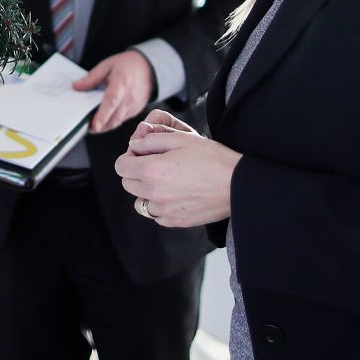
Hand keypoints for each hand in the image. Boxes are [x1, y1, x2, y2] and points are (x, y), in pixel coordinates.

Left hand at [73, 50, 155, 132]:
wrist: (149, 68)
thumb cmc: (127, 65)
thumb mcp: (107, 65)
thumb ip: (92, 77)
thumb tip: (76, 86)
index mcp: (121, 83)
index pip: (111, 101)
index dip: (102, 115)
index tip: (94, 126)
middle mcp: (130, 97)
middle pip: (114, 118)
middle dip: (100, 126)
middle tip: (87, 126)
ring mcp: (134, 106)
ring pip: (117, 122)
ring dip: (105, 126)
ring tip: (93, 124)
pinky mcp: (136, 111)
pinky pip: (122, 120)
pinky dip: (112, 122)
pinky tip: (104, 118)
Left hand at [114, 110, 240, 226]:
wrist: (238, 184)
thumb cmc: (211, 157)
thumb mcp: (180, 138)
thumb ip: (150, 141)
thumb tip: (133, 146)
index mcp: (150, 170)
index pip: (120, 166)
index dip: (130, 156)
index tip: (144, 153)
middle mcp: (153, 193)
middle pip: (128, 183)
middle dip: (137, 172)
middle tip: (157, 163)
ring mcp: (164, 210)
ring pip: (140, 201)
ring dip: (147, 190)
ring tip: (169, 179)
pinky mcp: (175, 221)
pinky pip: (156, 214)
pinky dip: (160, 204)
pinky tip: (178, 193)